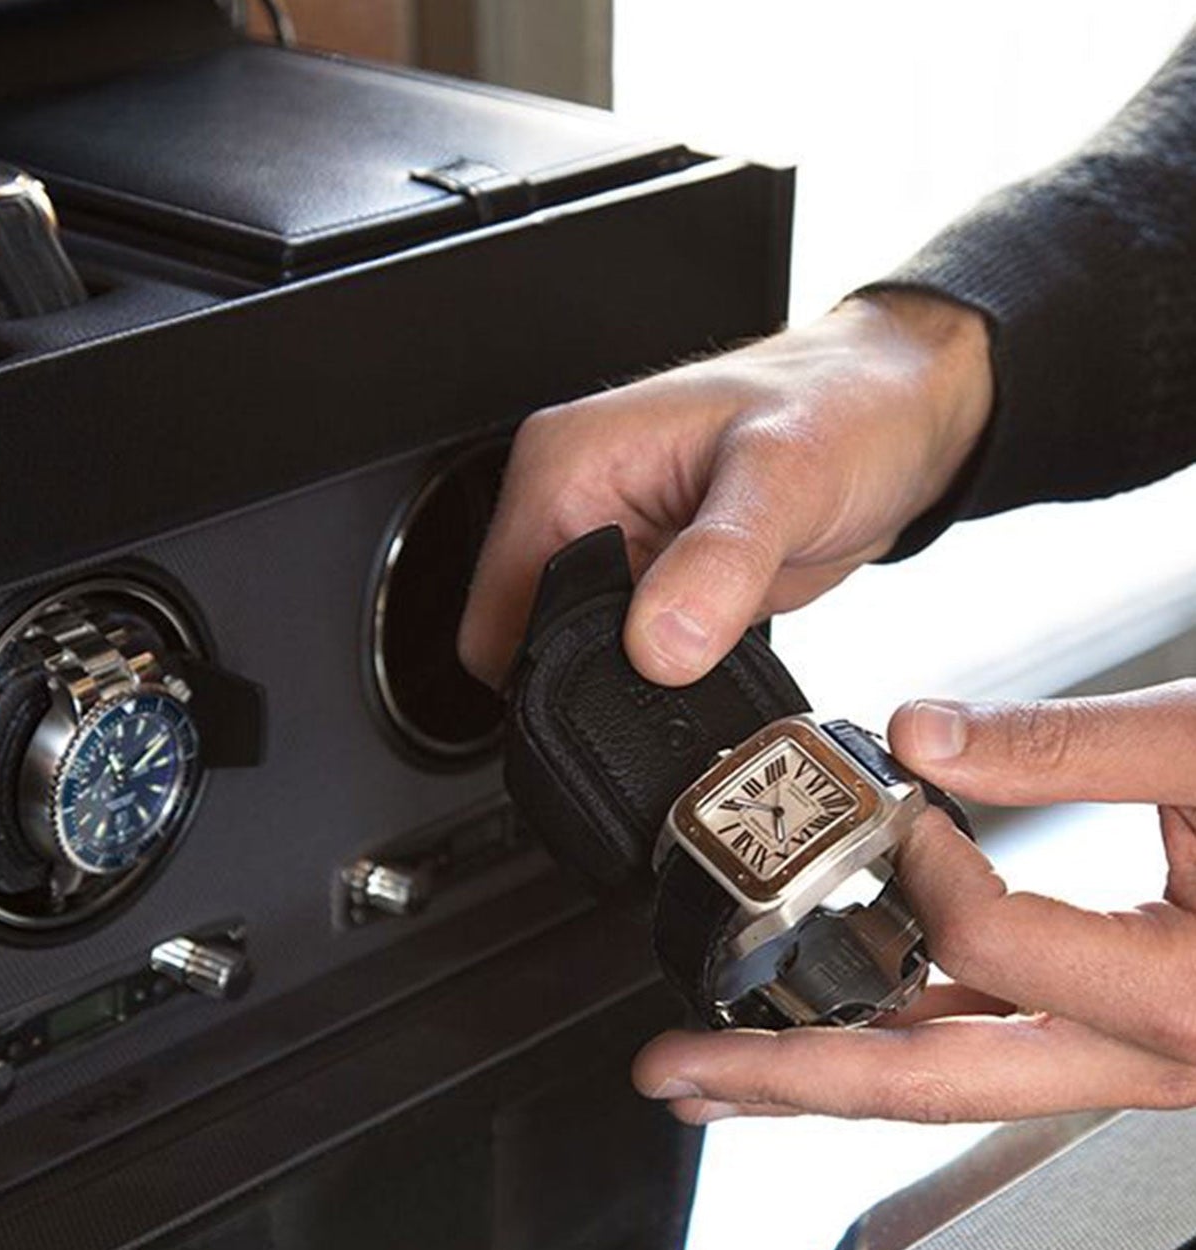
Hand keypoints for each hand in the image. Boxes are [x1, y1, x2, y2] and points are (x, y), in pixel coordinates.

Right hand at [457, 290, 991, 687]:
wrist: (909, 415)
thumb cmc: (848, 405)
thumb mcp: (785, 475)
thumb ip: (720, 562)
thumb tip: (659, 645)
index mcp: (564, 466)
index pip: (497, 609)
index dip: (543, 667)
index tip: (617, 688)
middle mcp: (575, 505)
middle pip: (527, 643)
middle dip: (589, 682)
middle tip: (673, 677)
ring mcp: (615, 548)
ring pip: (577, 658)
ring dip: (630, 681)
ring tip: (703, 658)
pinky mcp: (656, 582)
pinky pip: (628, 657)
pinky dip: (662, 677)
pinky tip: (713, 657)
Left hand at [631, 682, 1195, 1124]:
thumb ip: (1068, 744)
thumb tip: (919, 734)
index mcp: (1186, 993)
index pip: (991, 942)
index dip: (921, 860)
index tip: (902, 796)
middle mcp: (1152, 1052)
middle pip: (931, 1079)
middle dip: (787, 1079)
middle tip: (674, 1074)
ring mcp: (1130, 1053)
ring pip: (952, 1077)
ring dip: (824, 1075)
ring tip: (716, 1072)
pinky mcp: (1119, 1025)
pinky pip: (991, 1045)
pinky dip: (901, 1033)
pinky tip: (836, 1019)